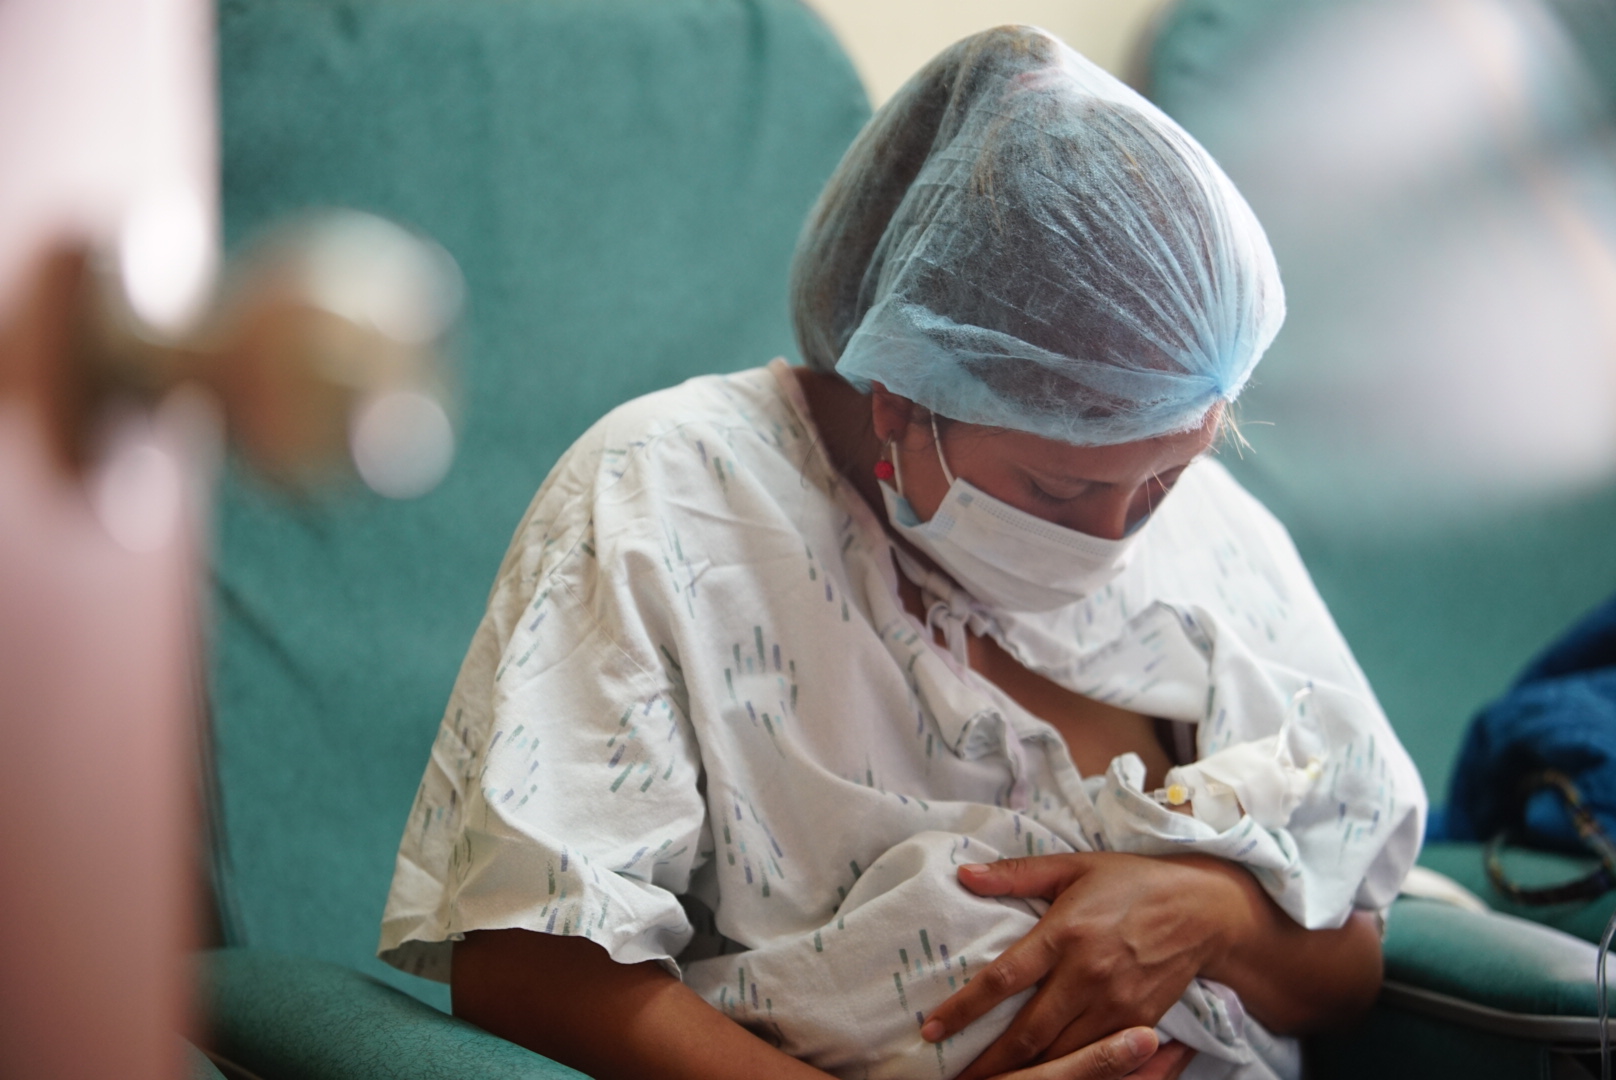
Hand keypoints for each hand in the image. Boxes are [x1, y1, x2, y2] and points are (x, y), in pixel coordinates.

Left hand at [924, 854, 1252, 1079]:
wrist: (1204, 909)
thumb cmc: (1132, 882)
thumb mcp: (1073, 866)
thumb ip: (1016, 874)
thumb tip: (963, 874)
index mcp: (1065, 933)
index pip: (1002, 979)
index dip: (964, 1008)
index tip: (932, 1028)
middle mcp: (1088, 974)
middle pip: (1027, 1032)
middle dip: (988, 1062)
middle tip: (953, 1077)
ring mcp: (1116, 1005)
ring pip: (1061, 1054)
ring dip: (1025, 1073)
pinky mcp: (1138, 1023)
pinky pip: (1098, 1060)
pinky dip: (1071, 1074)